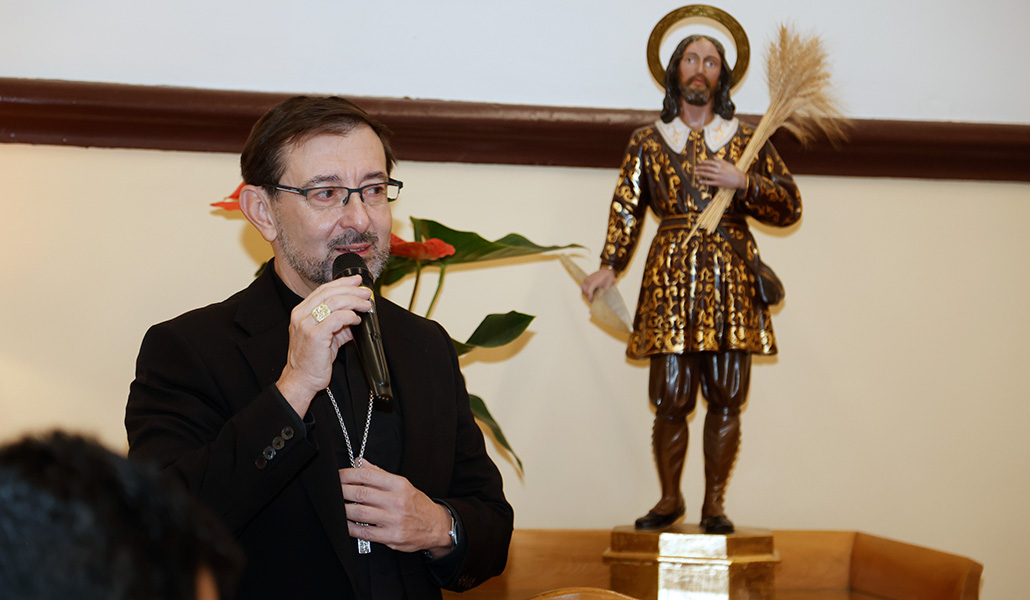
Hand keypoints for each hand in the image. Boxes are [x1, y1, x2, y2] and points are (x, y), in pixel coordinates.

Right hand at [276, 275, 371, 415]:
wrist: (302, 379)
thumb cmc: (312, 359)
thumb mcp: (326, 336)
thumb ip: (338, 323)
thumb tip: (356, 314)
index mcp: (301, 312)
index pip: (323, 290)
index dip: (342, 282)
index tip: (356, 281)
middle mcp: (301, 315)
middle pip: (330, 292)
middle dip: (352, 289)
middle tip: (366, 292)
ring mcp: (306, 324)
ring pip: (334, 302)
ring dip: (354, 301)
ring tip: (366, 305)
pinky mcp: (315, 335)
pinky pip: (337, 318)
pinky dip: (350, 316)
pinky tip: (356, 320)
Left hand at [339, 461, 454, 555]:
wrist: (436, 526)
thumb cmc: (417, 504)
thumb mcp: (402, 484)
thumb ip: (380, 473)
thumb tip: (360, 461)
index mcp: (399, 485)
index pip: (368, 476)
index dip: (348, 474)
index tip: (338, 476)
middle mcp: (397, 501)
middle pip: (360, 494)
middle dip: (341, 491)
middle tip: (333, 491)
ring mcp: (394, 520)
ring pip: (359, 513)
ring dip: (343, 510)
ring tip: (338, 507)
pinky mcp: (392, 537)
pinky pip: (364, 532)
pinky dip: (351, 527)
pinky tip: (346, 523)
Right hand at [581, 268, 615, 301]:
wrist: (607, 271)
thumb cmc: (608, 279)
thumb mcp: (606, 287)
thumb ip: (601, 294)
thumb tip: (598, 300)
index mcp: (593, 282)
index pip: (588, 293)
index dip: (590, 299)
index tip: (593, 303)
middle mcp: (588, 280)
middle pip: (585, 292)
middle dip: (588, 298)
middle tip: (592, 301)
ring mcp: (586, 279)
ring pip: (583, 290)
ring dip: (586, 294)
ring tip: (591, 298)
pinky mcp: (586, 279)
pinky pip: (583, 287)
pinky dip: (585, 291)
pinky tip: (590, 293)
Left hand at [695, 158, 745, 189]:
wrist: (740, 179)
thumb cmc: (734, 171)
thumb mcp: (728, 164)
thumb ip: (720, 160)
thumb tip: (714, 157)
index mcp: (721, 165)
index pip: (710, 162)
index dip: (704, 162)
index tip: (699, 162)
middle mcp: (719, 170)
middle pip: (707, 168)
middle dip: (700, 168)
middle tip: (695, 168)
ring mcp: (718, 177)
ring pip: (707, 174)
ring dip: (700, 173)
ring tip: (696, 173)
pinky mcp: (719, 183)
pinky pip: (710, 182)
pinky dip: (704, 181)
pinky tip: (699, 181)